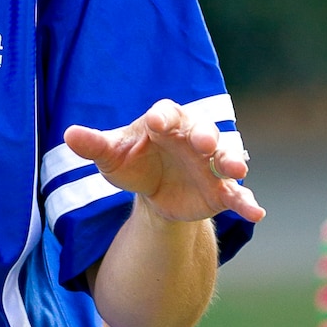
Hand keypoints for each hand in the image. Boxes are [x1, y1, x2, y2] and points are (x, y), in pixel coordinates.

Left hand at [64, 100, 263, 225]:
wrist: (154, 189)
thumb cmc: (134, 160)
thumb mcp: (112, 155)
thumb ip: (94, 145)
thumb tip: (69, 135)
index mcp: (165, 122)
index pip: (167, 113)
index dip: (163, 116)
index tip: (156, 120)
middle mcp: (193, 137)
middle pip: (203, 131)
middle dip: (205, 134)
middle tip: (203, 140)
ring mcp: (210, 163)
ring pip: (226, 157)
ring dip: (231, 160)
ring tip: (236, 168)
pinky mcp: (220, 189)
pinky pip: (237, 194)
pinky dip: (247, 201)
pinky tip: (256, 212)